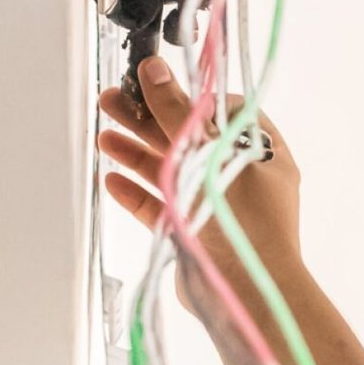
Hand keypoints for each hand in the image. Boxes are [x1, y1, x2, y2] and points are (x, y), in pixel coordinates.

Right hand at [97, 56, 302, 320]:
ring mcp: (214, 205)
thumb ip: (179, 114)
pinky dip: (137, 192)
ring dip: (137, 151)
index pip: (221, 111)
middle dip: (150, 118)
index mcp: (258, 151)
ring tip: (105, 134)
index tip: (152, 83)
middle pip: (188, 137)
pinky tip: (112, 179)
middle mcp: (238, 176)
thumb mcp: (208, 156)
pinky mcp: (193, 234)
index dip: (187, 95)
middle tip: (112, 101)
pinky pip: (161, 207)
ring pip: (171, 170)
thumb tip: (156, 71)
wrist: (245, 294)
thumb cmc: (244, 223)